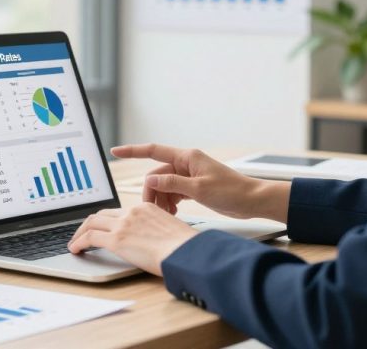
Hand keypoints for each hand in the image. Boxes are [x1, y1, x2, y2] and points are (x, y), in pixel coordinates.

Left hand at [67, 204, 198, 275]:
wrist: (186, 251)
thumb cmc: (185, 247)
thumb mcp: (170, 231)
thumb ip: (157, 232)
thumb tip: (155, 244)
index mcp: (146, 208)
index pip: (120, 211)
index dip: (107, 220)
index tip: (102, 227)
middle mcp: (132, 212)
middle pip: (102, 214)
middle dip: (89, 224)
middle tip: (83, 233)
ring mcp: (123, 225)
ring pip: (92, 223)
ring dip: (80, 233)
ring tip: (75, 242)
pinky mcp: (117, 239)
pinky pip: (90, 238)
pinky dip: (79, 242)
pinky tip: (75, 249)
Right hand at [112, 143, 289, 222]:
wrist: (251, 200)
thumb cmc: (231, 191)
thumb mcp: (199, 189)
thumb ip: (173, 184)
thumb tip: (151, 180)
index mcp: (186, 157)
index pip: (153, 150)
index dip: (132, 151)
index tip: (115, 151)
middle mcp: (186, 163)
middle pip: (157, 175)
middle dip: (151, 192)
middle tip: (153, 211)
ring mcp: (189, 175)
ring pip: (164, 186)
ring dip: (161, 200)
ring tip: (166, 215)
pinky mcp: (193, 187)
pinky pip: (173, 193)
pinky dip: (170, 202)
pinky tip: (172, 213)